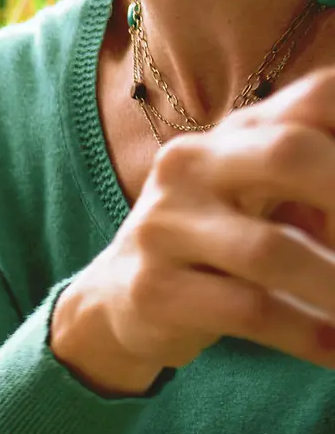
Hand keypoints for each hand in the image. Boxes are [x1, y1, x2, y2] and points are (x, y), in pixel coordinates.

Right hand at [52, 68, 334, 393]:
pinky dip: (309, 334)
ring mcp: (165, 226)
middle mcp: (191, 164)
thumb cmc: (222, 243)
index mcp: (234, 133)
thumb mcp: (269, 194)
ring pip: (272, 249)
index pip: (316, 99)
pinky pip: (248, 310)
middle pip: (288, 154)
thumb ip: (325, 177)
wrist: (119, 297)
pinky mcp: (153, 288)